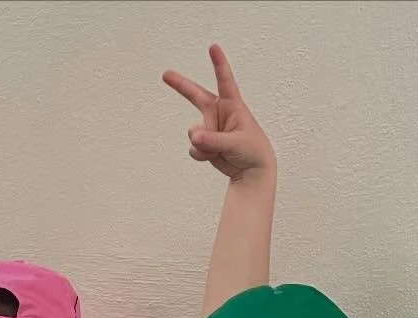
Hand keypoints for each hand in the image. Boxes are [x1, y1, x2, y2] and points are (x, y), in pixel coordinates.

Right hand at [163, 44, 273, 180]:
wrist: (251, 171)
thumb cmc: (252, 150)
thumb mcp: (235, 142)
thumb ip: (213, 139)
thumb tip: (193, 137)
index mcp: (232, 105)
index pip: (225, 80)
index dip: (218, 63)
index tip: (213, 47)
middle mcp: (218, 113)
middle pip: (195, 96)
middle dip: (180, 85)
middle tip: (165, 75)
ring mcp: (209, 128)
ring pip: (194, 132)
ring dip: (203, 143)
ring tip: (219, 149)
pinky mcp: (204, 142)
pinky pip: (194, 148)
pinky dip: (201, 154)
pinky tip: (212, 156)